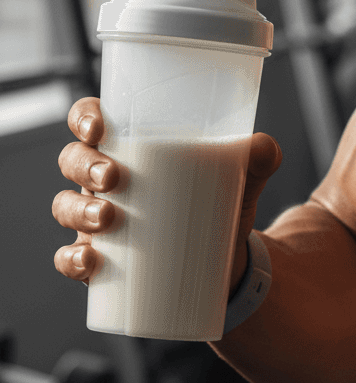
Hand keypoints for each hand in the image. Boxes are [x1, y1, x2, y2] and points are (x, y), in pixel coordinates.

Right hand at [53, 98, 283, 292]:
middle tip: (114, 178)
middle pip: (73, 161)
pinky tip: (89, 260)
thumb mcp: (241, 181)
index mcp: (130, 149)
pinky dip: (72, 259)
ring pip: (65, 207)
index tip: (99, 127)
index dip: (83, 118)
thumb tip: (264, 146)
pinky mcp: (102, 260)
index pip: (91, 122)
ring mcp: (96, 220)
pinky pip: (69, 258)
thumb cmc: (218, 206)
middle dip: (85, 166)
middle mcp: (103, 181)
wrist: (225, 264)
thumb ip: (257, 160)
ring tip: (108, 218)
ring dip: (78, 210)